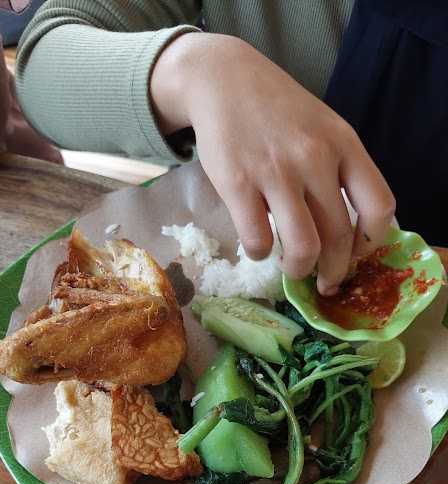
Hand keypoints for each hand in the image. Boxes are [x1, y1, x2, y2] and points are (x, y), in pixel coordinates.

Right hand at [151, 34, 395, 294]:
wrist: (226, 79)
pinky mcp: (238, 183)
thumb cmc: (278, 111)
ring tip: (290, 267)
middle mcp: (315, 159)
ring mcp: (276, 172)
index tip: (355, 256)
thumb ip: (341, 170)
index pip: (379, 207)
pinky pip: (258, 240)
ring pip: (302, 247)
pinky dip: (260, 253)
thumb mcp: (324, 128)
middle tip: (322, 282)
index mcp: (344, 145)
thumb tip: (348, 232)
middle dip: (332, 273)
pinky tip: (258, 245)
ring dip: (297, 270)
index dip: (371, 244)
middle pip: (339, 238)